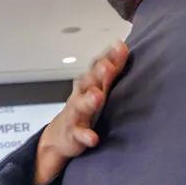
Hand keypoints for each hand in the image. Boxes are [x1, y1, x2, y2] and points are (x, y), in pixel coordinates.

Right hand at [34, 42, 128, 184]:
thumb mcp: (98, 86)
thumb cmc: (84, 105)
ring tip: (97, 96)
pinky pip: (78, 134)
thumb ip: (112, 68)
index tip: (120, 46)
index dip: (108, 55)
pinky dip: (85, 136)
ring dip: (88, 100)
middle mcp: (81, 95)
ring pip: (80, 105)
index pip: (98, 65)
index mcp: (89, 82)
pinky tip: (93, 138)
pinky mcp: (73, 133)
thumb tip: (125, 46)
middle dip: (97, 73)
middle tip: (107, 66)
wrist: (60, 134)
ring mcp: (76, 114)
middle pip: (88, 81)